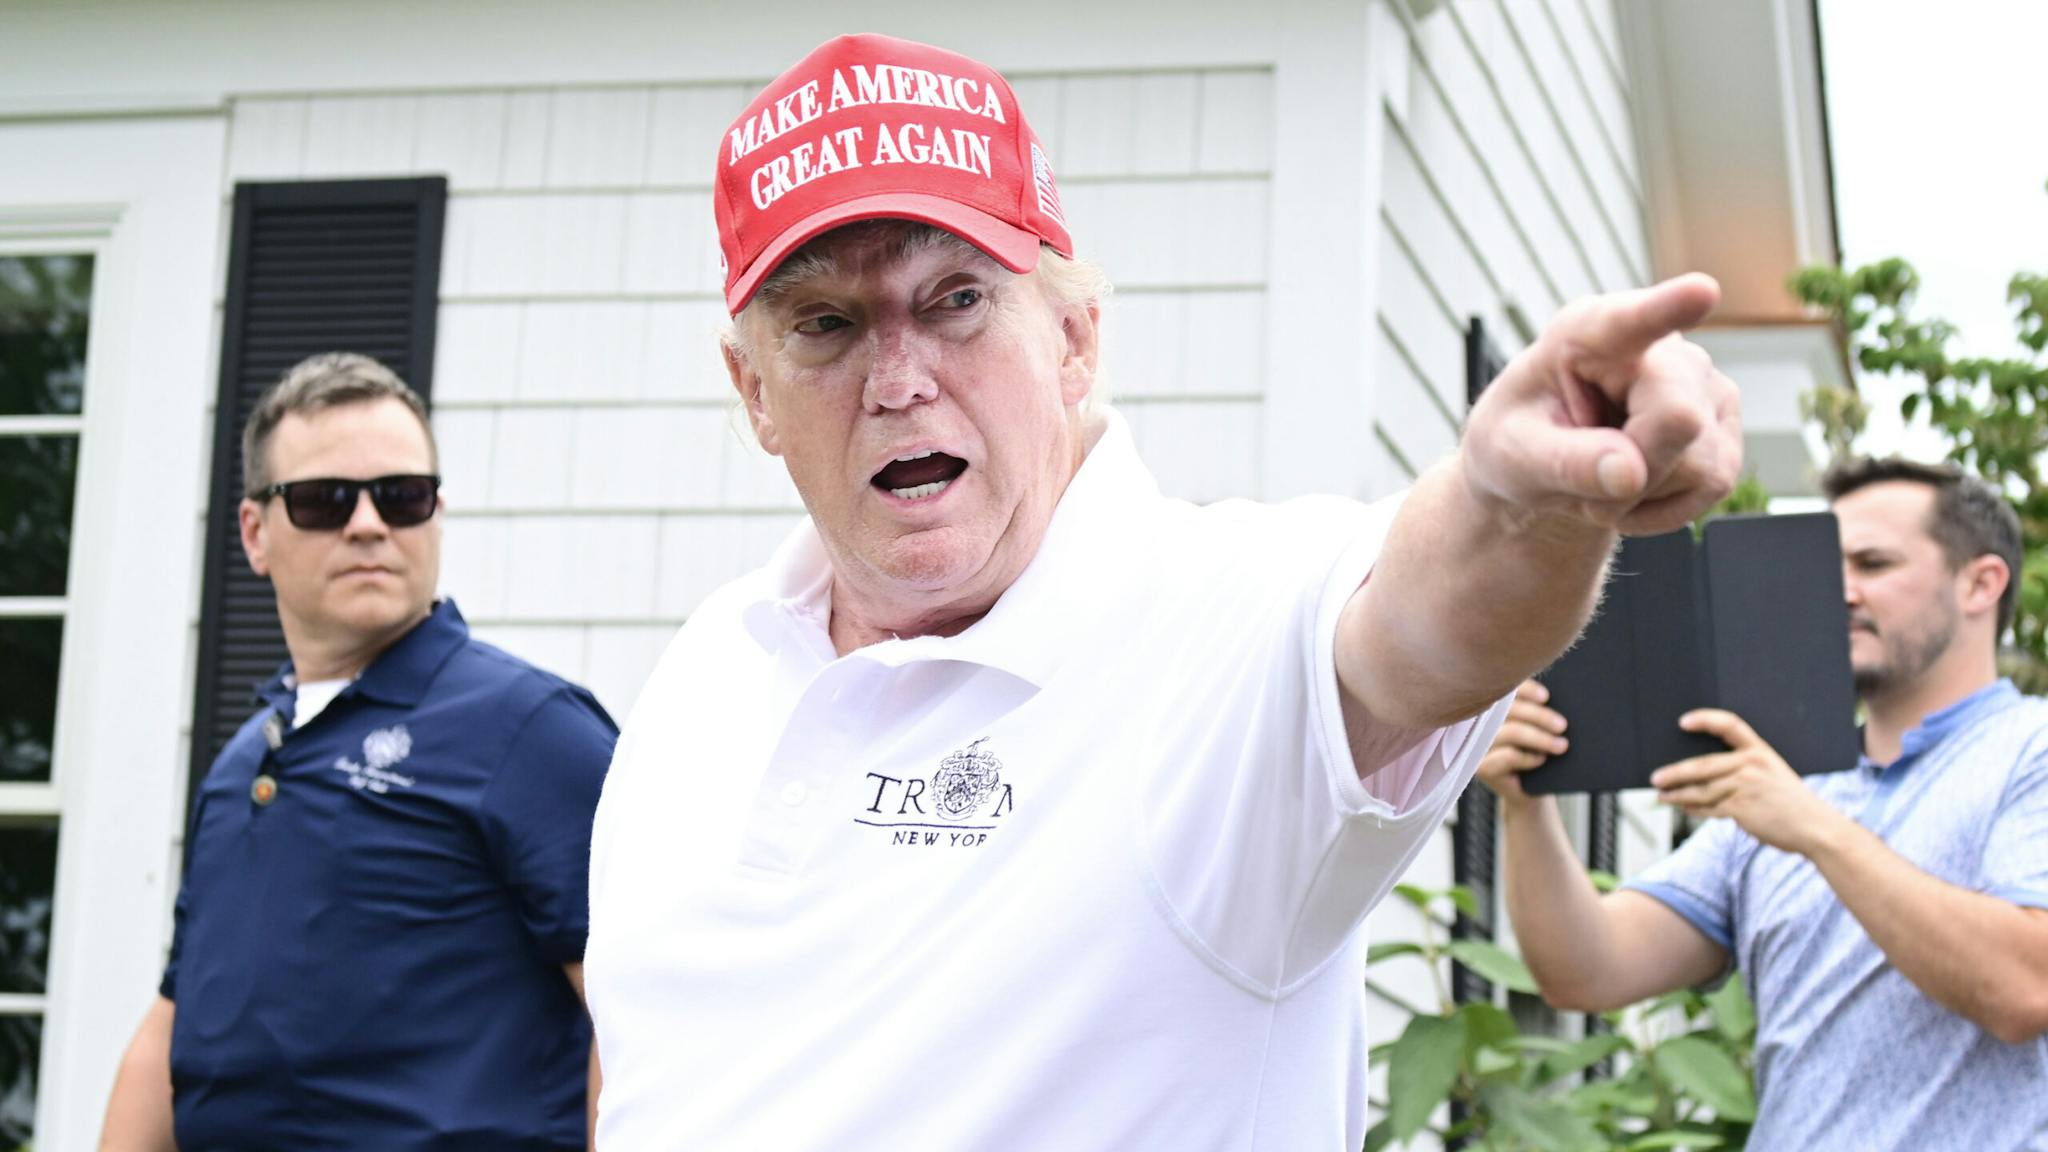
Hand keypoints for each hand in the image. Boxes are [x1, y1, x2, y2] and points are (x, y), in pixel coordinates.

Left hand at [1461, 274, 1740, 535]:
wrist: (1542, 466)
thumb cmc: (1520, 443)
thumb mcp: (1514, 457)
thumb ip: (1564, 463)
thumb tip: (1630, 473)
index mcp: (1588, 333)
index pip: (1632, 320)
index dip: (1669, 307)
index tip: (1700, 292)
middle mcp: (1661, 348)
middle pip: (1678, 418)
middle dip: (1633, 473)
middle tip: (1581, 482)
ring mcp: (1704, 383)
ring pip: (1700, 461)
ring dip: (1643, 494)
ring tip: (1603, 478)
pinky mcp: (1724, 423)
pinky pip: (1713, 481)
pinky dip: (1666, 507)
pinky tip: (1633, 490)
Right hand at [1476, 680, 1569, 806]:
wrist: (1533, 791)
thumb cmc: (1538, 753)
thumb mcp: (1539, 728)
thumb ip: (1538, 711)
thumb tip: (1551, 700)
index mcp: (1493, 708)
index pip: (1506, 691)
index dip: (1525, 690)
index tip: (1546, 697)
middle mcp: (1480, 724)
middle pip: (1508, 710)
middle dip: (1539, 716)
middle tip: (1562, 726)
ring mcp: (1477, 746)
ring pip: (1511, 732)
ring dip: (1540, 738)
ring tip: (1561, 746)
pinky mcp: (1481, 767)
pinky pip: (1508, 755)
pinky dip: (1529, 757)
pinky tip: (1541, 759)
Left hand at [1650, 709, 1846, 854]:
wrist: (1816, 828)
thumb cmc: (1791, 804)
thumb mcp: (1772, 776)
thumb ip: (1743, 772)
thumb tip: (1700, 778)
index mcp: (1760, 751)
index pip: (1730, 724)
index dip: (1704, 720)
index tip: (1682, 722)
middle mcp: (1751, 765)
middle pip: (1702, 765)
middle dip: (1674, 773)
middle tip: (1655, 778)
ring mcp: (1745, 786)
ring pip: (1701, 790)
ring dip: (1677, 794)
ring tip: (1662, 795)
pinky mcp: (1741, 809)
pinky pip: (1708, 808)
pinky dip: (1692, 809)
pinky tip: (1683, 807)